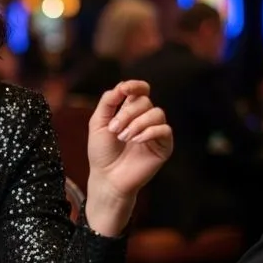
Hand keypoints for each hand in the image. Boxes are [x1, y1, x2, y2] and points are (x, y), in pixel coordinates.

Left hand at [87, 80, 172, 199]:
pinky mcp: (164, 146)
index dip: (136, 85)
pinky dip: (149, 132)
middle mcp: (144, 119)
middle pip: (144, 101)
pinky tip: (136, 141)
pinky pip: (165, 130)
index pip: (140, 91)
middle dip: (127, 113)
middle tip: (114, 130)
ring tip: (123, 138)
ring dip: (137, 124)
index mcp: (129, 111)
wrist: (107, 177)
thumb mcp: (98, 123)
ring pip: (156, 114)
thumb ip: (108, 102)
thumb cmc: (101, 152)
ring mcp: (155, 132)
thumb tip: (122, 85)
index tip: (125, 89)